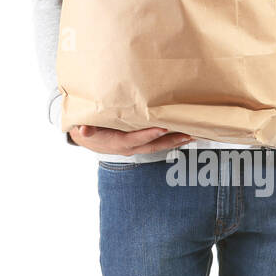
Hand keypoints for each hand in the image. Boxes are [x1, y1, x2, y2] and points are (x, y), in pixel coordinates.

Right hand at [69, 125, 193, 153]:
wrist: (86, 137)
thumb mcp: (83, 127)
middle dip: (171, 141)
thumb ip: (86, 128)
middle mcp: (129, 147)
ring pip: (157, 146)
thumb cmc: (87, 128)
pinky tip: (182, 134)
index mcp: (117, 142)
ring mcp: (135, 147)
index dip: (149, 135)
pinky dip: (170, 139)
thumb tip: (83, 129)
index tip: (163, 128)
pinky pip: (156, 143)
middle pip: (153, 146)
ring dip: (175, 142)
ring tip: (192, 135)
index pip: (135, 139)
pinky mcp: (139, 144)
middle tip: (188, 135)